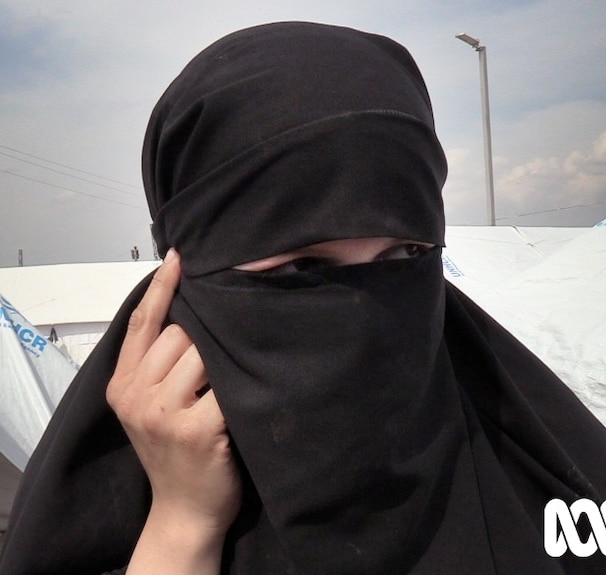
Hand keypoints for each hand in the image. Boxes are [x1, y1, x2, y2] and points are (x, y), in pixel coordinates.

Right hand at [106, 249, 240, 573]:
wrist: (184, 509)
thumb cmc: (175, 451)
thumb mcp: (150, 406)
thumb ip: (157, 365)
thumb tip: (189, 313)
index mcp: (122, 384)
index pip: (141, 324)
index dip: (160, 287)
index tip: (179, 256)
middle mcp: (137, 396)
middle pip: (182, 333)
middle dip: (208, 339)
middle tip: (224, 361)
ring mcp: (165, 414)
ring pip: (206, 353)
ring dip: (227, 362)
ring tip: (234, 384)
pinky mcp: (198, 429)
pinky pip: (229, 385)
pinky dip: (242, 386)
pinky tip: (249, 396)